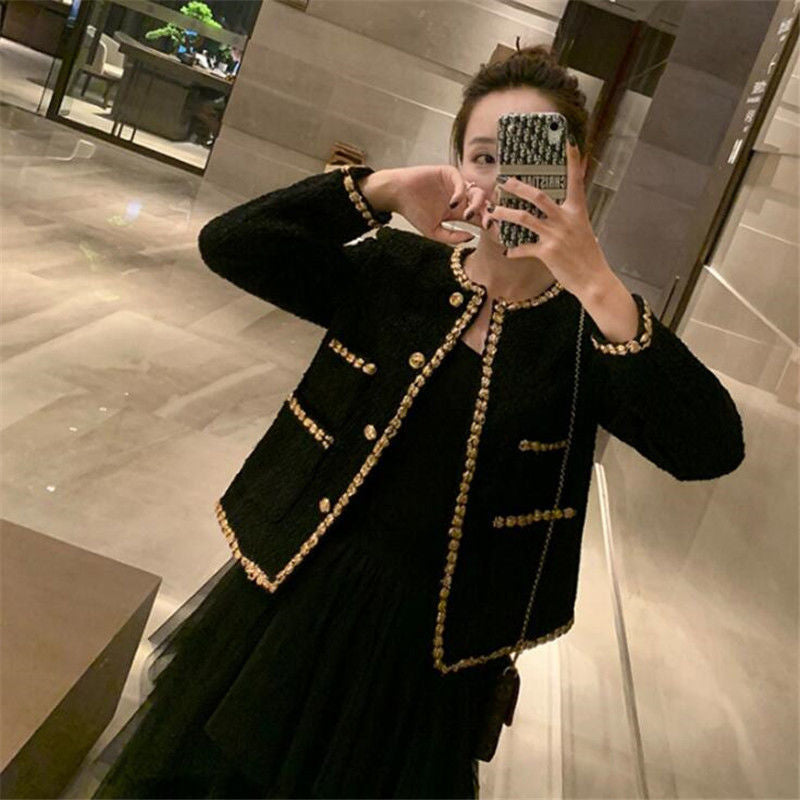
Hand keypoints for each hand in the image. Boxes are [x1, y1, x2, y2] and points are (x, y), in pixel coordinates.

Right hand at [372, 165, 488, 244]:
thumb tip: (471, 237)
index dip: (487, 223)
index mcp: (459, 211)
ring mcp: (456, 185)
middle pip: (482, 204)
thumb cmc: (413, 212)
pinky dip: (460, 192)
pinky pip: (461, 181)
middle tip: (487, 223)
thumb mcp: (433, 231)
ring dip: (476, 203)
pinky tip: (454, 203)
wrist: (397, 195)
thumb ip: (452, 237)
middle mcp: (461, 197)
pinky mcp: (448, 173)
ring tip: (468, 214)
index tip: (492, 232)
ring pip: (476, 191)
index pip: (478, 217)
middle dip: (487, 214)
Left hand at [486, 140, 610, 296]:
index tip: (569, 141)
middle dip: (518, 187)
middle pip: (538, 196)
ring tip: (494, 211)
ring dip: (506, 213)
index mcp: (577, 211)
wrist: (594, 279)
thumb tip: (563, 208)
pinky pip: (524, 247)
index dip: (573, 160)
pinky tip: (508, 251)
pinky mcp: (547, 252)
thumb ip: (571, 217)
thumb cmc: (588, 255)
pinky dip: (514, 249)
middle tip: (505, 182)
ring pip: (524, 218)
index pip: (576, 180)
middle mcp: (565, 220)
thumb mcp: (583, 230)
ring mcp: (555, 235)